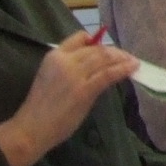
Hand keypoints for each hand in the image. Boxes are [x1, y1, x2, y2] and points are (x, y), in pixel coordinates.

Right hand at [0, 32, 137, 165]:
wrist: (32, 128)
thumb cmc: (39, 108)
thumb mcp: (50, 77)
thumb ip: (68, 68)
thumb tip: (93, 68)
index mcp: (54, 56)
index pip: (79, 38)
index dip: (96, 41)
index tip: (107, 47)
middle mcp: (65, 61)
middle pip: (96, 49)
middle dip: (114, 52)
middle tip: (126, 57)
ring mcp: (75, 74)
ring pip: (104, 59)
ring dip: (122, 59)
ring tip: (133, 62)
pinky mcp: (84, 89)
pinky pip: (108, 74)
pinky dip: (122, 69)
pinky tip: (132, 68)